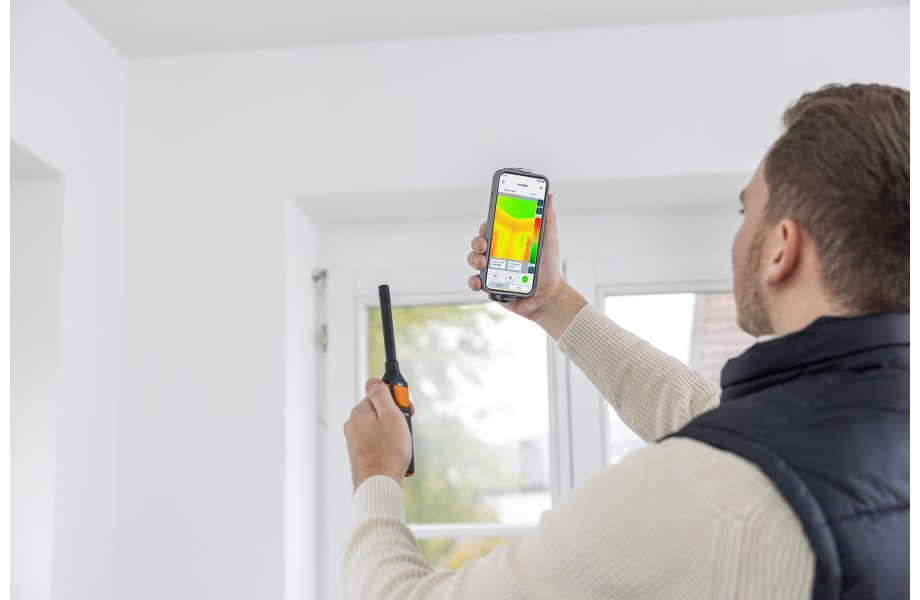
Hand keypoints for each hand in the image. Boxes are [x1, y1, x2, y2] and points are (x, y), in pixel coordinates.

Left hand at [344, 378, 414, 490]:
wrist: (379, 483)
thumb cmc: (388, 451)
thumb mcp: (390, 415)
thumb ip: (381, 395)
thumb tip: (372, 381)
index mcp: (359, 412)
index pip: (379, 395)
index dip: (396, 400)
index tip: (407, 408)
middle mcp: (354, 425)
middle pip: (379, 412)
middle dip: (396, 418)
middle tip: (406, 428)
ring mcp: (356, 441)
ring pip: (379, 429)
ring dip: (393, 433)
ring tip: (402, 445)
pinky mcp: (360, 455)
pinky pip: (378, 444)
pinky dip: (388, 446)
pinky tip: (396, 455)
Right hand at [467, 193, 585, 338]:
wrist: (547, 298)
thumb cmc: (548, 270)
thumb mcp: (549, 242)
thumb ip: (547, 221)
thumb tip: (550, 198)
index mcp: (510, 241)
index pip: (493, 228)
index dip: (487, 225)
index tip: (488, 225)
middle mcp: (499, 254)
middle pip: (480, 242)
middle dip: (477, 242)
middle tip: (484, 245)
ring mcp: (493, 269)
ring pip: (474, 260)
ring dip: (474, 259)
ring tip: (482, 264)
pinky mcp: (490, 285)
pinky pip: (475, 281)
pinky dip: (474, 281)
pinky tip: (479, 281)